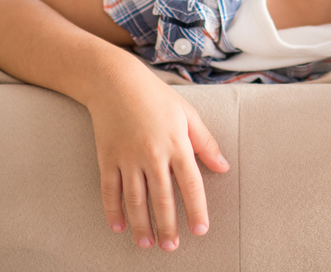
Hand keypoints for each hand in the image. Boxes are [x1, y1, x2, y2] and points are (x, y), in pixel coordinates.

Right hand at [88, 73, 229, 250]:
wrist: (116, 82)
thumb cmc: (157, 97)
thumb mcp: (188, 114)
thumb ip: (205, 142)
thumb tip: (223, 167)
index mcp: (176, 143)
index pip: (191, 184)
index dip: (196, 209)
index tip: (200, 230)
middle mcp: (152, 154)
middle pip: (162, 199)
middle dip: (168, 226)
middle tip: (172, 247)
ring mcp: (127, 158)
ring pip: (135, 201)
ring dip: (142, 226)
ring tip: (148, 244)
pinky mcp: (107, 159)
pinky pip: (109, 191)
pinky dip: (113, 212)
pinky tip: (119, 228)